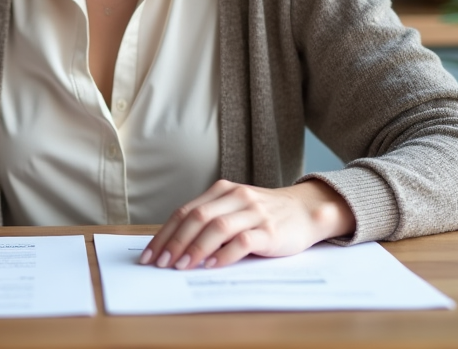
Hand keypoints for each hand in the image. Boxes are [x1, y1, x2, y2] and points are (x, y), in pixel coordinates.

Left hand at [140, 179, 355, 269]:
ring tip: (181, 266)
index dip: (165, 233)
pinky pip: (243, 241)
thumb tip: (174, 248)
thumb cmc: (264, 215)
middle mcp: (236, 197)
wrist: (306, 211)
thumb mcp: (235, 210)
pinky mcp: (270, 231)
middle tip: (161, 263)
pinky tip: (212, 266)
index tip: (150, 254)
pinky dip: (224, 254)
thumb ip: (210, 221)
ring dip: (195, 248)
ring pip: (217, 227)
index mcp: (222, 191)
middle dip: (175, 242)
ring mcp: (254, 213)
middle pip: (197, 217)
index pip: (185, 211)